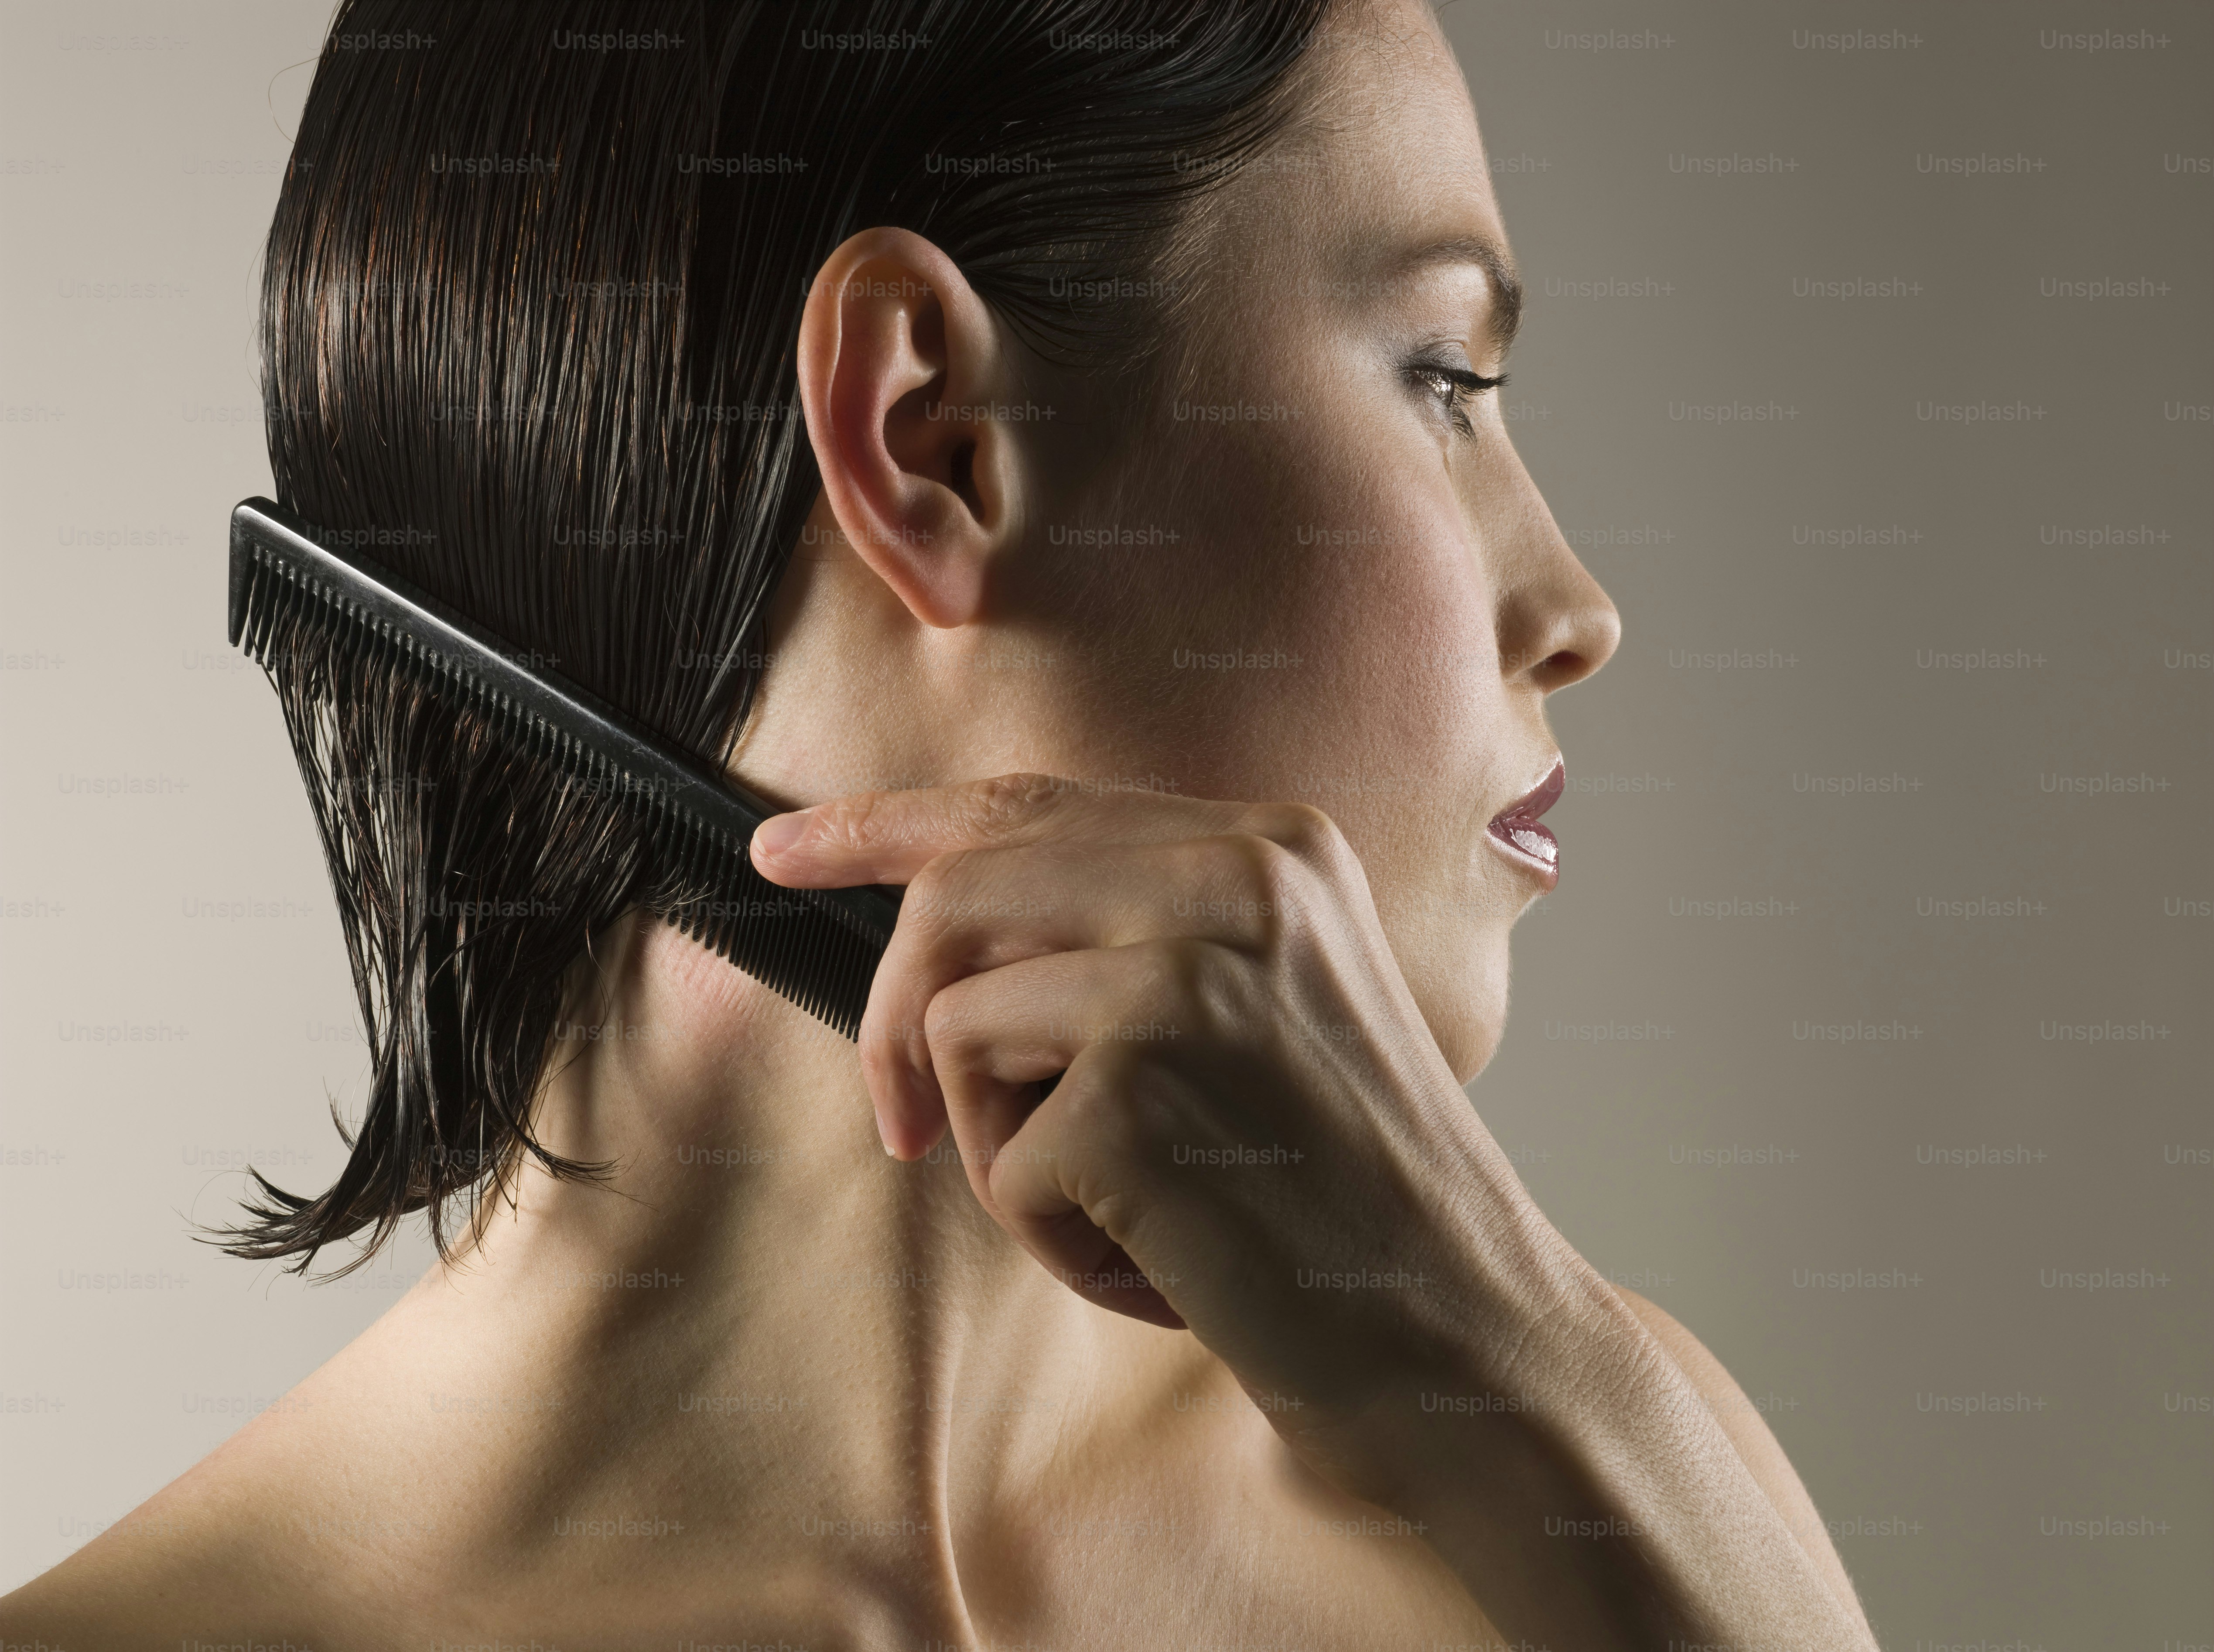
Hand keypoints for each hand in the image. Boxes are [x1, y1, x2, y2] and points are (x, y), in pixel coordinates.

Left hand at [749, 774, 1590, 1470]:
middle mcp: (1238, 878)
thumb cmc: (1343, 1193)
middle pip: (958, 891)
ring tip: (1121, 1204)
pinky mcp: (1143, 1087)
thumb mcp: (1263, 1015)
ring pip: (956, 1019)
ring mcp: (1192, 973)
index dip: (886, 824)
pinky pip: (993, 1153)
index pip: (1032, 804)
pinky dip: (1045, 1234)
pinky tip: (1155, 1262)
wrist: (1467, 1335)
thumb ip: (1133, 937)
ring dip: (999, 1141)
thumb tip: (939, 933)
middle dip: (897, 1019)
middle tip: (905, 1127)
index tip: (784, 849)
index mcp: (1273, 845)